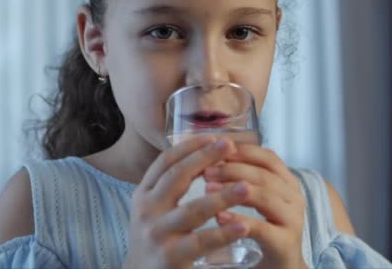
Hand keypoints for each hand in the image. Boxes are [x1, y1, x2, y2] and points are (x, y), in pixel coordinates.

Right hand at [123, 136, 252, 268]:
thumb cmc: (156, 239)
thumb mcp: (155, 209)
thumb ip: (173, 187)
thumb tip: (207, 155)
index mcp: (143, 194)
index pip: (165, 161)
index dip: (190, 146)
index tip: (214, 135)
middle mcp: (146, 211)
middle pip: (177, 177)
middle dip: (205, 158)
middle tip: (230, 146)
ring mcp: (157, 234)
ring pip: (193, 210)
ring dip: (222, 196)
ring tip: (247, 187)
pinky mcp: (170, 257)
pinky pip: (201, 242)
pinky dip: (223, 233)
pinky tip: (243, 226)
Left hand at [203, 144, 307, 268]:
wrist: (281, 268)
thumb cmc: (264, 230)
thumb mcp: (258, 200)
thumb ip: (243, 179)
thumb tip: (212, 157)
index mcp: (288, 183)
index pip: (268, 157)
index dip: (242, 150)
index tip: (216, 146)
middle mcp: (295, 198)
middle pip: (264, 174)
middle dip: (233, 168)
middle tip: (206, 169)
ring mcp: (293, 221)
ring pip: (265, 197)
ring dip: (234, 190)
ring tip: (207, 187)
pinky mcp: (285, 244)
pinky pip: (261, 228)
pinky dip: (238, 220)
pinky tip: (218, 217)